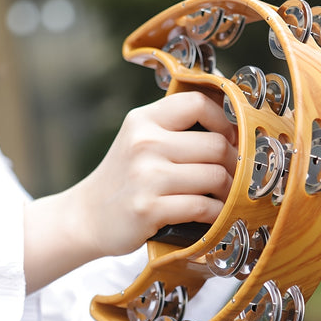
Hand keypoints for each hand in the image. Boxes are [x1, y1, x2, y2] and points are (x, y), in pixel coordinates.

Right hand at [23, 91, 237, 292]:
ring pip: (216, 177)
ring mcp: (146, 176)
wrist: (87, 217)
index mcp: (143, 120)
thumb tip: (234, 132)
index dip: (224, 121)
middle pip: (217, 145)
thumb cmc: (124, 179)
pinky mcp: (149, 208)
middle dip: (233, 163)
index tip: (229, 139)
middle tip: (231, 175)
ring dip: (228, 191)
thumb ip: (176, 130)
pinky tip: (212, 214)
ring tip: (221, 196)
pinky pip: (203, 206)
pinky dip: (216, 212)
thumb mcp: (140, 141)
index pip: (198, 103)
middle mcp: (144, 143)